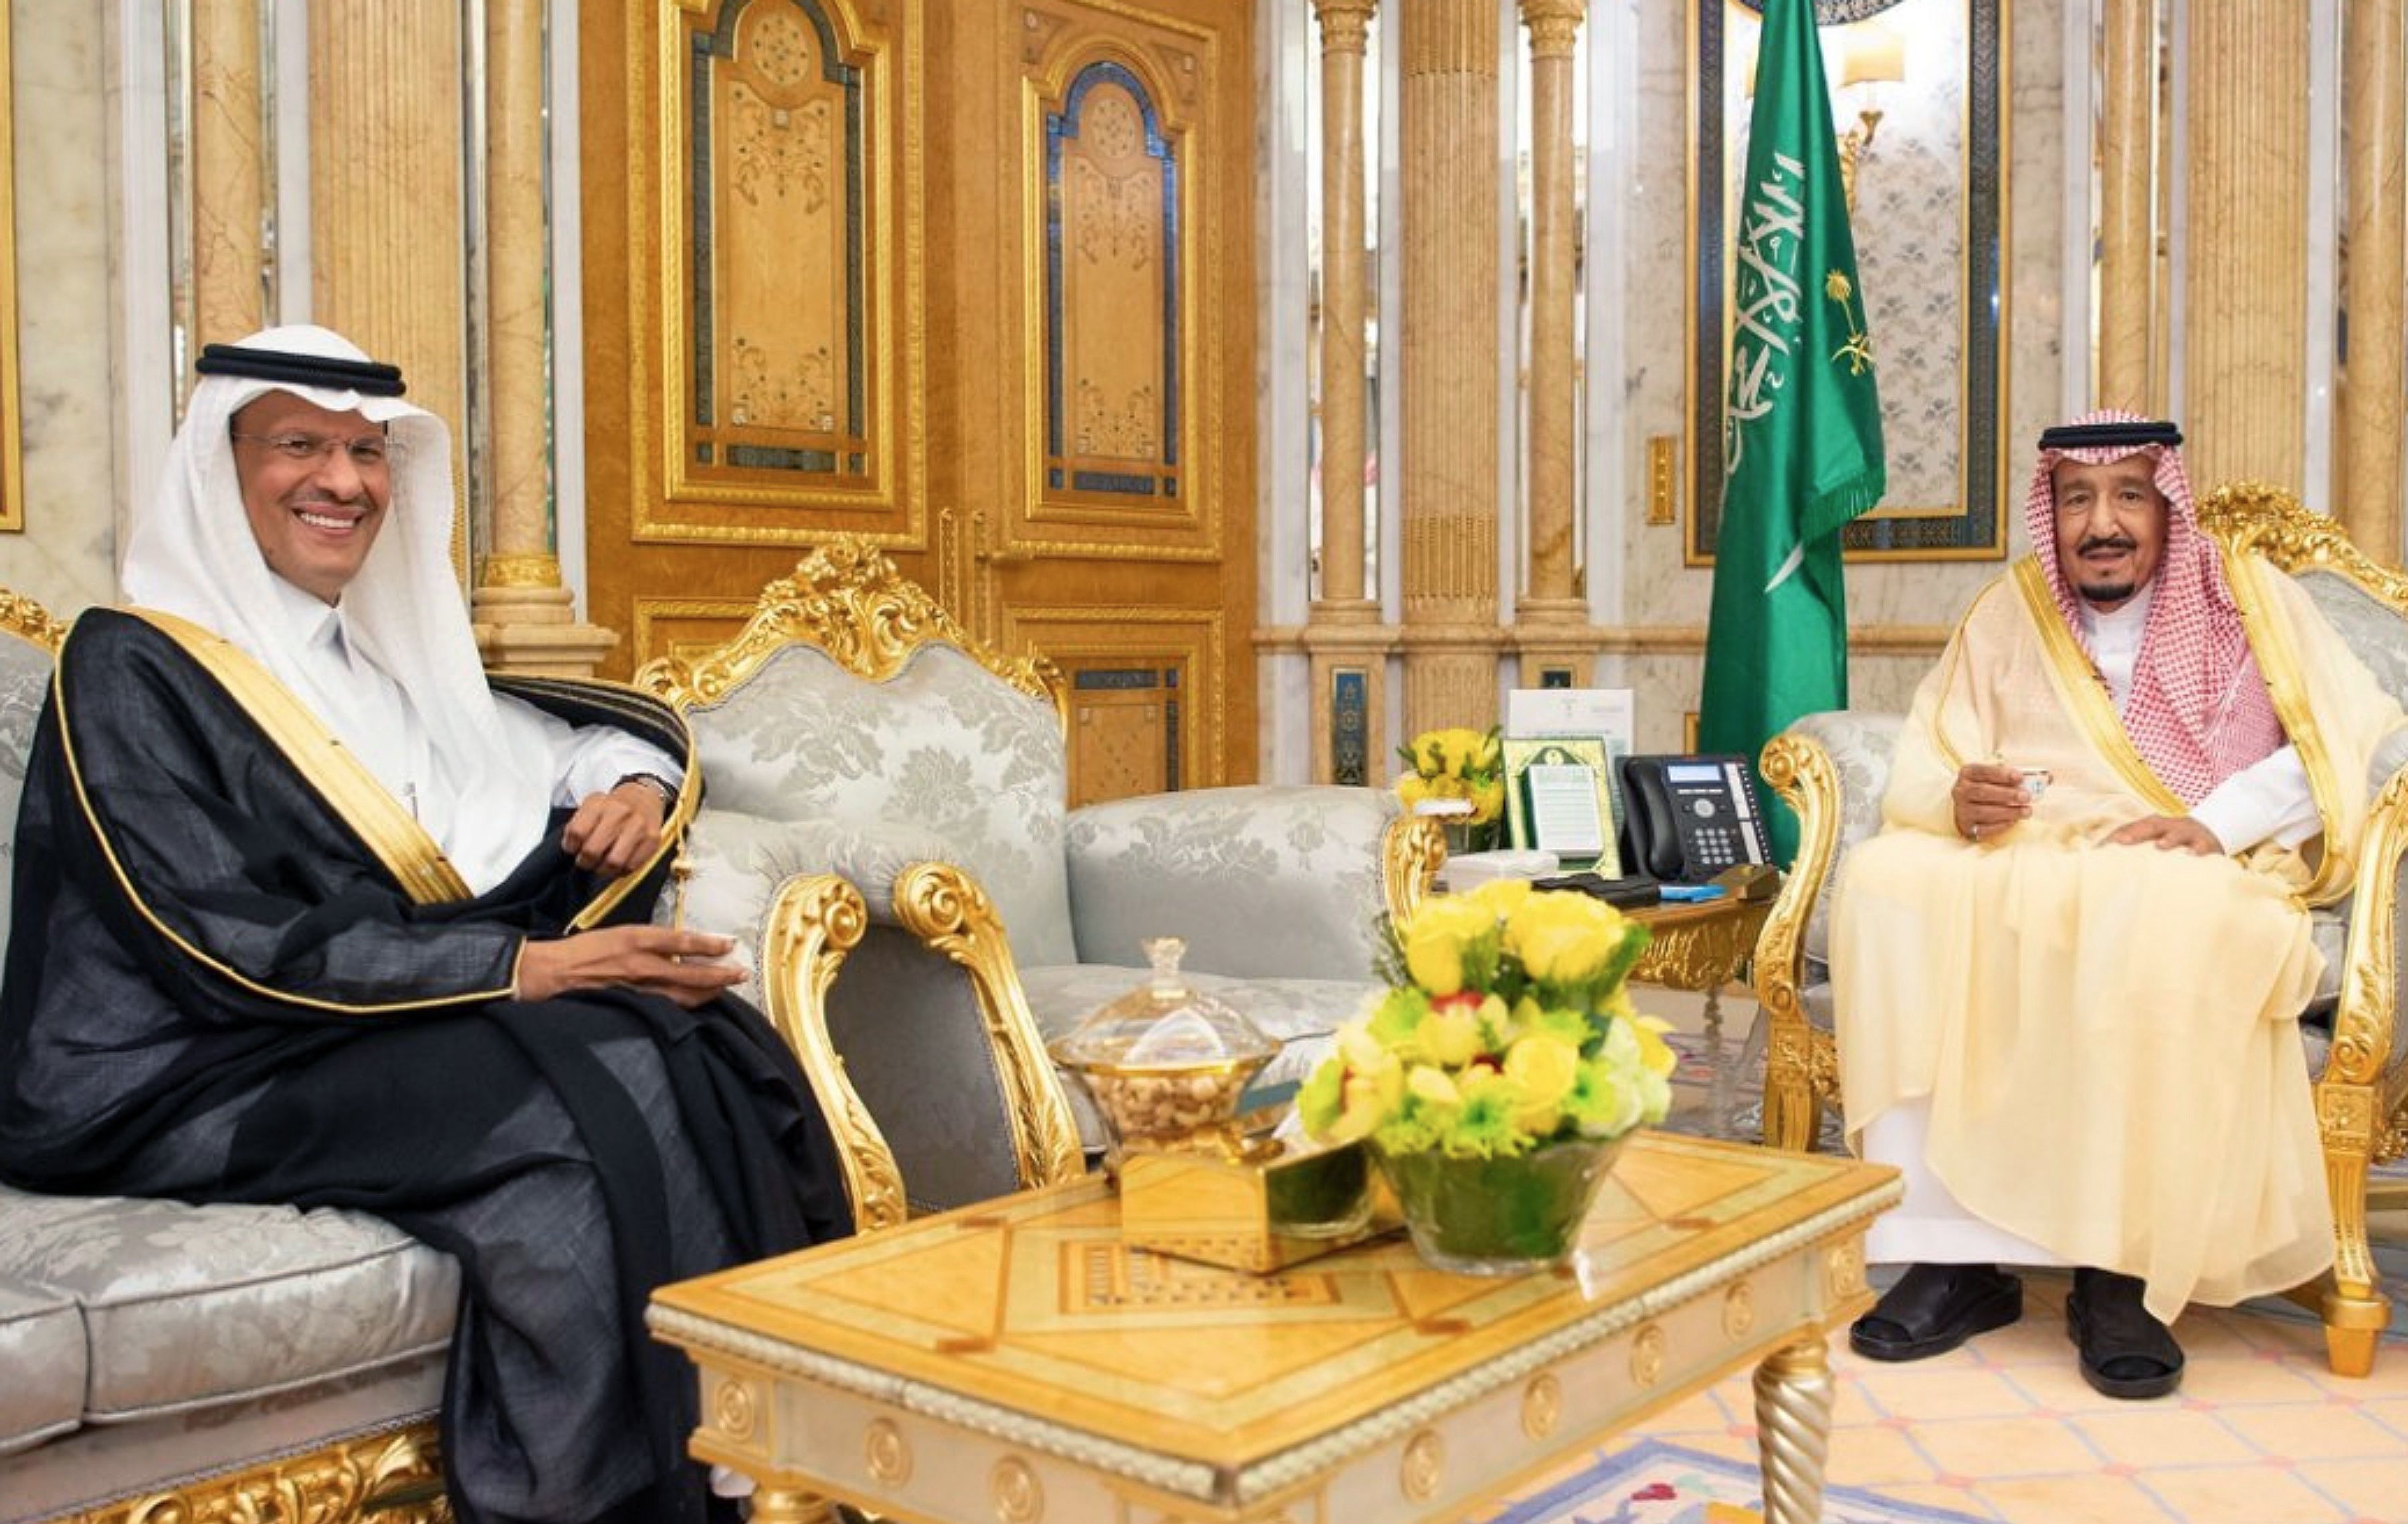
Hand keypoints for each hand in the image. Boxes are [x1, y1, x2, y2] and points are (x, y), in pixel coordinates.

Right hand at [516, 925, 743, 1007]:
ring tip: (726, 988)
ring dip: (708, 993)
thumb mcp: (618, 932)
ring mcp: (637, 989)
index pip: (683, 941)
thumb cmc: (583, 949)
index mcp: (636, 939)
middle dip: (720, 975)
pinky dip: (685, 1006)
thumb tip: (679, 945)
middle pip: (691, 974)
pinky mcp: (630, 1006)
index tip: (730, 944)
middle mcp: (641, 964)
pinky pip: (665, 1008)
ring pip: (682, 996)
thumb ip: (649, 940)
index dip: (710, 944)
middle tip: (741, 973)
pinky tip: (697, 1005)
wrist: (551, 973)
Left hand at [560, 780, 668, 874]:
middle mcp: (620, 814)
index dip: (570, 846)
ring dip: (603, 869)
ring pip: (613, 862)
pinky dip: (621, 871)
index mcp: (600, 804)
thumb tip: (570, 848)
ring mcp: (638, 827)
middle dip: (585, 862)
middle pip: (593, 850)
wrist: (644, 798)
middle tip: (585, 861)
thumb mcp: (591, 805)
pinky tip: (617, 864)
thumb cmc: (614, 807)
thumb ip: (577, 824)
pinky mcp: (652, 840)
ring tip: (601, 865)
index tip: (573, 849)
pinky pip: (631, 866)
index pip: (577, 832)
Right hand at [1951, 761, 2031, 842]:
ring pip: (1983, 811)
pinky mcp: (1967, 827)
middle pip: (1982, 792)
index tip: (2019, 777)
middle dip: (2006, 794)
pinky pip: (1983, 828)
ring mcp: (1962, 810)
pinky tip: (2013, 821)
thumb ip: (2017, 776)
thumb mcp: (1996, 776)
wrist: (1965, 805)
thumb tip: (2046, 778)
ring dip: (2007, 811)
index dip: (2001, 774)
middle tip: (2026, 796)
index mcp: (1967, 773)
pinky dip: (2000, 825)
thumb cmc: (1987, 787)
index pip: (1982, 771)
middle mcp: (1960, 791)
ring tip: (2026, 811)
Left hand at [2105, 814, 2224, 854]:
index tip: (2103, 844)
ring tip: (2160, 846)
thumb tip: (2103, 856)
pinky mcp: (2205, 843)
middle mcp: (2169, 825)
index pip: (2133, 826)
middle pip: (2152, 826)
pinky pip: (2202, 846)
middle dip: (2137, 832)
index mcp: (2154, 824)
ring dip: (2169, 838)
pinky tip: (2192, 855)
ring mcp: (2187, 833)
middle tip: (2122, 841)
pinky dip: (2198, 850)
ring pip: (2177, 833)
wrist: (2210, 831)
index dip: (2118, 833)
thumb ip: (2134, 846)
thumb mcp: (2154, 838)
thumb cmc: (2172, 839)